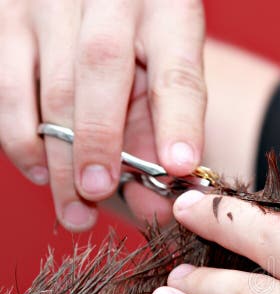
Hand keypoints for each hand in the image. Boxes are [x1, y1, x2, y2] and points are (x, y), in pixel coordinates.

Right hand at [0, 0, 205, 230]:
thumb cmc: (140, 41)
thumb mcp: (165, 71)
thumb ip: (164, 129)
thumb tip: (156, 203)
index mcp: (168, 10)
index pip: (176, 67)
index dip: (179, 121)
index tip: (179, 166)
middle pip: (102, 67)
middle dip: (99, 139)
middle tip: (98, 192)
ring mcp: (51, 2)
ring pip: (50, 82)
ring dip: (59, 153)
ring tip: (74, 205)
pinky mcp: (8, 17)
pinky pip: (6, 85)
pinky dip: (20, 135)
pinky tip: (39, 171)